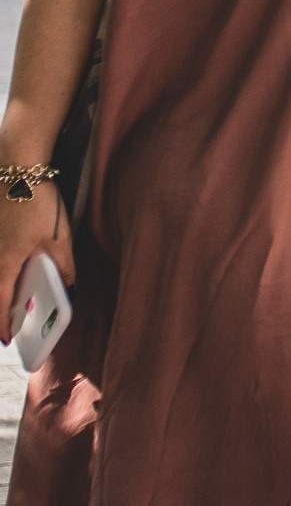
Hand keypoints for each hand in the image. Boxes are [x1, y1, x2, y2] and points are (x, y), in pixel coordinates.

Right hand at [1, 181, 69, 345]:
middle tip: (11, 324)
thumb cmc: (37, 200)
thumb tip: (68, 291)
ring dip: (1, 288)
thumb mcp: (59, 238)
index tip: (6, 340)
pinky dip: (1, 270)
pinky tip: (12, 268)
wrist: (17, 165)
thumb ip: (64, 268)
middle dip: (0, 310)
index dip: (3, 324)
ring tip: (14, 299)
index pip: (0, 304)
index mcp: (5, 263)